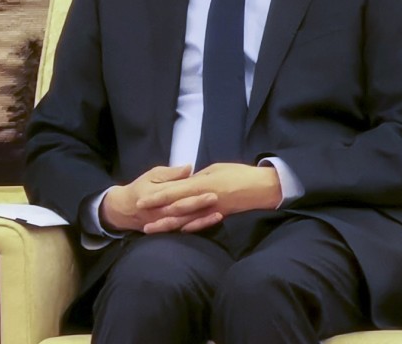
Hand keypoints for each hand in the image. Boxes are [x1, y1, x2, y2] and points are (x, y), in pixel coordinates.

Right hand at [99, 165, 218, 232]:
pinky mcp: (168, 229)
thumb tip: (189, 168)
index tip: (210, 188)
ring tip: (219, 215)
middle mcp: (161, 211)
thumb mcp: (152, 175)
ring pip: (185, 222)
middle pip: (182, 209)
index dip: (193, 192)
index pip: (177, 193)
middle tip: (216, 198)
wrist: (125, 210)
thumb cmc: (141, 188)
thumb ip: (171, 174)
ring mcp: (165, 222)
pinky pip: (184, 230)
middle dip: (200, 205)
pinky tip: (210, 224)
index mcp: (157, 195)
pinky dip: (197, 227)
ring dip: (202, 220)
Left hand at [137, 163, 281, 233]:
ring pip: (185, 219)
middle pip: (175, 207)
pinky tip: (178, 232)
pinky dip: (188, 228)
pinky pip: (200, 224)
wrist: (262, 187)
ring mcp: (211, 210)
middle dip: (156, 212)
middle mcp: (204, 198)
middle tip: (139, 218)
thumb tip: (186, 182)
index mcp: (201, 183)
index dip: (156, 196)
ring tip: (151, 229)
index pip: (174, 190)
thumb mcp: (215, 169)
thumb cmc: (239, 173)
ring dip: (167, 225)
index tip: (141, 200)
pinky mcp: (219, 217)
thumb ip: (198, 178)